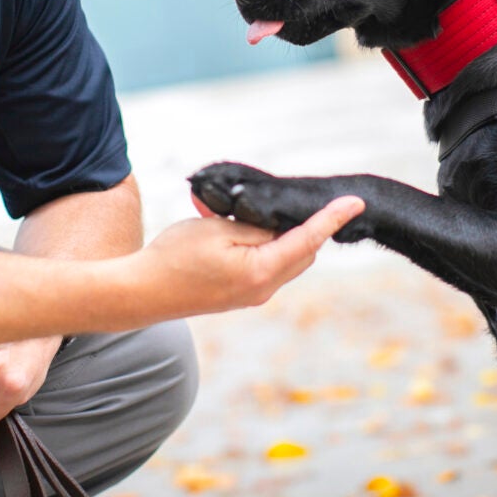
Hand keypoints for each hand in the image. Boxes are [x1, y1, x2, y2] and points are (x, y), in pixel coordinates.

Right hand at [139, 194, 364, 316]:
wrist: (142, 292)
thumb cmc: (175, 257)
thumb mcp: (218, 230)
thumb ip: (257, 225)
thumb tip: (281, 224)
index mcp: (262, 271)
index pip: (308, 239)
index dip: (331, 219)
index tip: (354, 203)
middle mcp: (263, 289)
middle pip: (302, 252)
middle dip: (305, 226)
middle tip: (295, 201)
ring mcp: (252, 295)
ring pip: (284, 259)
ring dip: (280, 235)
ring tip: (250, 213)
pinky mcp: (239, 296)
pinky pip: (266, 267)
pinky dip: (263, 246)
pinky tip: (240, 229)